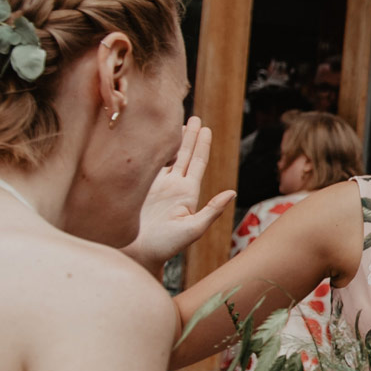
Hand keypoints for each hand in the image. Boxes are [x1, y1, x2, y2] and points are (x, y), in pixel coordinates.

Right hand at [123, 117, 235, 271]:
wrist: (137, 253)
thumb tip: (232, 192)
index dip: (203, 145)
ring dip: (172, 140)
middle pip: (184, 155)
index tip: (206, 128)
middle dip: (190, 136)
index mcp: (188, 193)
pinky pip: (147, 164)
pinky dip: (151, 149)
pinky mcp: (139, 187)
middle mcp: (173, 186)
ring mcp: (155, 185)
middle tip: (195, 117)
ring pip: (166, 156)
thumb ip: (212, 211)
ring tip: (176, 121)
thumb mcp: (193, 229)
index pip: (198, 163)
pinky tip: (151, 137)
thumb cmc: (166, 246)